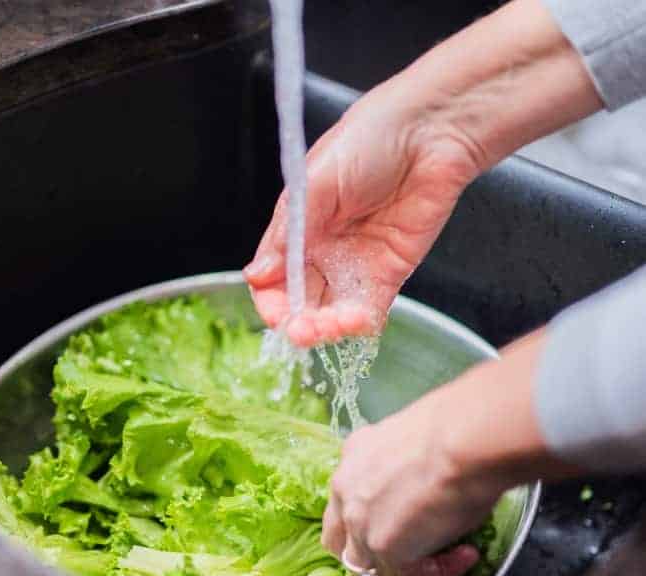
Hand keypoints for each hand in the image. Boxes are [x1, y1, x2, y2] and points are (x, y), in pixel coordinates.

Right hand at [244, 81, 478, 346]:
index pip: (274, 277)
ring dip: (329, 328)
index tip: (277, 314)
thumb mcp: (316, 180)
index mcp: (298, 228)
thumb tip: (259, 274)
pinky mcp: (389, 273)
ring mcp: (355, 265)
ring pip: (332, 311)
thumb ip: (290, 232)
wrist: (430, 132)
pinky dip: (361, 324)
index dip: (272, 300)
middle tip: (304, 331)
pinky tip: (358, 322)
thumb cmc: (370, 138)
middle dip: (299, 323)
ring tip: (335, 325)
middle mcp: (322, 251)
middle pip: (301, 301)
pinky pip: (370, 309)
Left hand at [322, 403, 488, 575]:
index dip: (376, 512)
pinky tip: (466, 555)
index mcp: (355, 453)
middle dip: (368, 550)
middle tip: (410, 552)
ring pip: (365, 566)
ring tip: (441, 560)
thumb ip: (409, 463)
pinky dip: (437, 571)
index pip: (350, 495)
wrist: (465, 438)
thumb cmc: (458, 427)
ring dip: (400, 568)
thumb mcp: (417, 437)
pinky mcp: (383, 548)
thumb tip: (432, 480)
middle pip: (340, 536)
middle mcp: (346, 487)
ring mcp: (359, 521)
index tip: (416, 510)